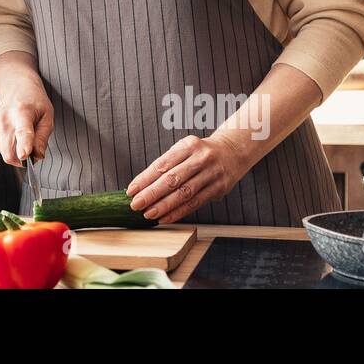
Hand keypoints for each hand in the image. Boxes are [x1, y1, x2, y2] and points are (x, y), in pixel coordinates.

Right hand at [0, 58, 53, 165]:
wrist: (16, 87)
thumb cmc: (35, 102)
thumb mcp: (47, 116)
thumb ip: (43, 137)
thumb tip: (37, 157)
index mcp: (23, 112)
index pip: (22, 132)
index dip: (23, 145)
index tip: (24, 155)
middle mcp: (5, 118)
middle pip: (10, 151)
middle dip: (23, 160)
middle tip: (34, 150)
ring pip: (6, 154)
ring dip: (18, 154)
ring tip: (25, 136)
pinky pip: (2, 149)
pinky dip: (11, 148)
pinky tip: (16, 134)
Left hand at [125, 134, 250, 224]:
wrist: (233, 151)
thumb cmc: (201, 152)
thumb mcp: (185, 148)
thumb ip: (167, 163)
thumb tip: (142, 185)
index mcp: (188, 145)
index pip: (162, 164)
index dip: (145, 178)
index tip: (131, 190)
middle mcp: (201, 158)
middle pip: (172, 179)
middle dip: (152, 193)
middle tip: (136, 204)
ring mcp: (212, 174)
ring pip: (184, 193)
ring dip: (164, 206)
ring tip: (148, 214)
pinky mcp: (219, 188)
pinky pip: (196, 203)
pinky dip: (179, 212)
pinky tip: (165, 217)